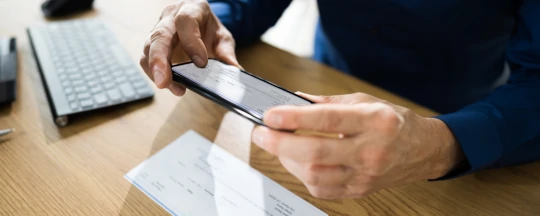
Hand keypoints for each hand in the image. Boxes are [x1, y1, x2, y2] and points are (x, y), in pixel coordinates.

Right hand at [141, 0, 240, 95]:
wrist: (200, 27)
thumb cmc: (210, 31)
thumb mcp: (223, 39)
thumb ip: (227, 54)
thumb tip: (235, 73)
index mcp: (192, 9)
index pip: (186, 21)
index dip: (191, 41)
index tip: (201, 63)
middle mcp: (171, 17)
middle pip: (160, 35)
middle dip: (160, 59)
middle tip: (164, 81)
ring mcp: (158, 30)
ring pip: (148, 47)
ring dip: (156, 70)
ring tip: (168, 86)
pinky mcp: (152, 46)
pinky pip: (145, 59)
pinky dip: (153, 74)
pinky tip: (169, 85)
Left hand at [251, 92, 464, 198]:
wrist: (422, 150)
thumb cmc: (393, 121)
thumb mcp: (365, 101)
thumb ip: (328, 101)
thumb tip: (294, 100)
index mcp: (375, 121)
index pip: (328, 120)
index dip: (294, 119)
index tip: (270, 115)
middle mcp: (371, 150)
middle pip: (316, 153)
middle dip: (280, 144)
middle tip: (260, 133)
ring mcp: (365, 175)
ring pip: (315, 175)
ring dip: (288, 161)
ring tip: (278, 146)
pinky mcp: (360, 190)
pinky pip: (322, 189)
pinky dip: (303, 175)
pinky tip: (297, 162)